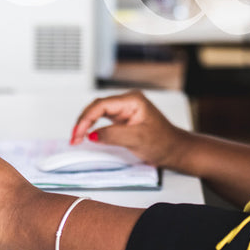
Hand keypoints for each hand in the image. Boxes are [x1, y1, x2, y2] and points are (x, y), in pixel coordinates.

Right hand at [69, 89, 193, 170]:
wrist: (174, 150)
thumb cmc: (163, 142)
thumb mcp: (137, 139)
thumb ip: (113, 135)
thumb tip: (90, 135)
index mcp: (132, 100)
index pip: (101, 105)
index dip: (86, 118)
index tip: (78, 133)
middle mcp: (127, 101)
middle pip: (97, 107)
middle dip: (83, 121)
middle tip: (74, 138)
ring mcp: (124, 110)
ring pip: (97, 113)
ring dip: (85, 124)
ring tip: (76, 138)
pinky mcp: (122, 119)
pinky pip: (102, 120)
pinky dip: (92, 127)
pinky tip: (85, 135)